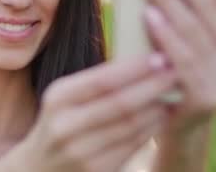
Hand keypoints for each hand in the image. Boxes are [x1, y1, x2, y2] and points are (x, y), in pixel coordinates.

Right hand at [0, 54, 175, 171]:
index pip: (103, 80)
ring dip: (158, 107)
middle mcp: (66, 125)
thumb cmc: (59, 123)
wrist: (38, 169)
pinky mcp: (95, 171)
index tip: (160, 55)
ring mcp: (80, 152)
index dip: (135, 68)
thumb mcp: (63, 98)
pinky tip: (163, 115)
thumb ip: (94, 82)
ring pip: (131, 126)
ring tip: (176, 91)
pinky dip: (151, 128)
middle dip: (153, 86)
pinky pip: (131, 146)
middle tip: (177, 71)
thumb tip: (141, 60)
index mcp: (58, 98)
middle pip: (121, 103)